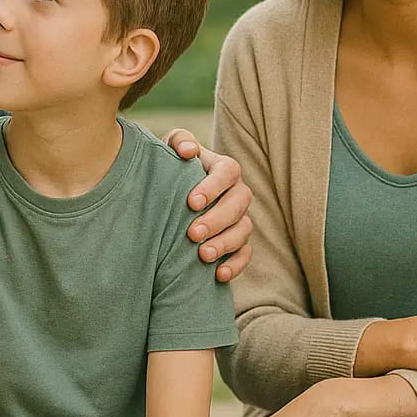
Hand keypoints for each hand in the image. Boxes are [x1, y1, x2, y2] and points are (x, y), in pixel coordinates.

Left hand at [166, 128, 252, 281]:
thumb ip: (180, 141)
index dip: (212, 187)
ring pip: (244, 230)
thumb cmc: (172, 168)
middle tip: (193, 233)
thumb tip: (188, 151)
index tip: (190, 203)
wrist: (172, 195)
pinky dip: (235, 265)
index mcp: (224, 168)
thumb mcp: (171, 149)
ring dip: (225, 244)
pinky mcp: (239, 241)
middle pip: (238, 205)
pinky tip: (218, 275)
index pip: (228, 172)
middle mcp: (237, 193)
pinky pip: (245, 254)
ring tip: (203, 255)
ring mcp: (241, 218)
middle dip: (217, 220)